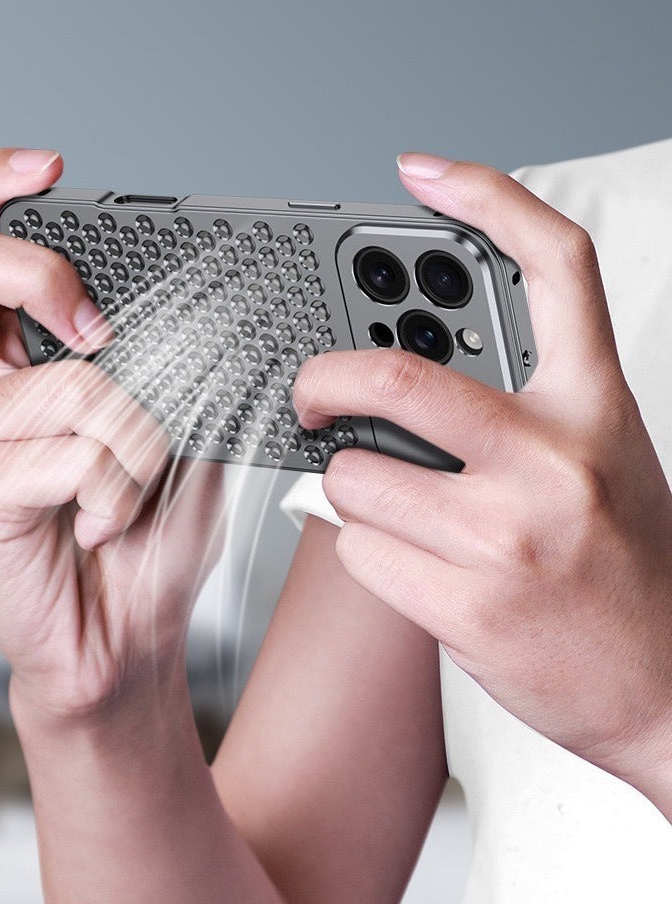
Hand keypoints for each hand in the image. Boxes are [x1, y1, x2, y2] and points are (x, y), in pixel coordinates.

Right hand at [0, 149, 224, 719]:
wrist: (127, 631)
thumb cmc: (148, 536)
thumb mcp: (184, 435)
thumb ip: (177, 372)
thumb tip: (206, 311)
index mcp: (25, 359)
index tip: (49, 165)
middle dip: (39, 272)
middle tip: (100, 329)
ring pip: (72, 384)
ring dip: (138, 444)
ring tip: (131, 493)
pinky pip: (72, 451)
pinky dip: (119, 491)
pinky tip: (104, 525)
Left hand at [293, 154, 671, 813]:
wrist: (661, 681)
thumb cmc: (623, 562)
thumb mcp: (600, 454)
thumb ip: (520, 408)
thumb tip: (398, 385)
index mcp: (592, 406)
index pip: (553, 266)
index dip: (487, 199)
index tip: (427, 175)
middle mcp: (553, 458)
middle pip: (394, 376)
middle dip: (323, 380)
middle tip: (313, 392)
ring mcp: (507, 534)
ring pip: (355, 479)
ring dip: (352, 491)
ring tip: (397, 508)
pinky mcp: (466, 604)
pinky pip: (359, 551)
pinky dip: (366, 551)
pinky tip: (413, 564)